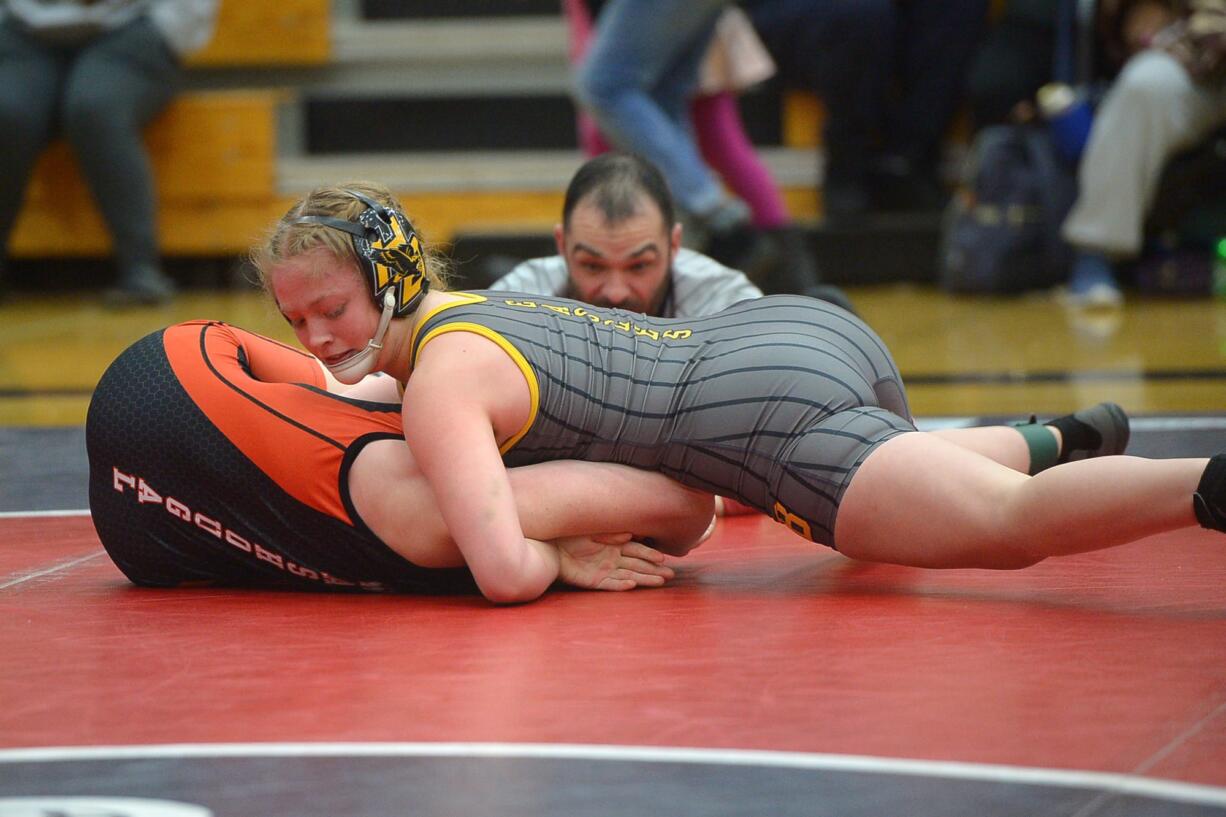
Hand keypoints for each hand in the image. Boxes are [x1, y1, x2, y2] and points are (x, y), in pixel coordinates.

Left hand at [555, 532, 674, 590]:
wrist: (550, 544)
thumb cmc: (572, 533)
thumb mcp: (594, 530)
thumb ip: (611, 533)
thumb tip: (630, 534)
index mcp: (615, 545)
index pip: (637, 550)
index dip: (650, 554)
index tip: (663, 558)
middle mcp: (613, 559)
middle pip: (638, 565)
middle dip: (654, 570)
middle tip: (670, 575)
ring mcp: (605, 571)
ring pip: (629, 576)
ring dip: (644, 579)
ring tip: (660, 582)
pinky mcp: (594, 581)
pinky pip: (611, 584)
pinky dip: (622, 585)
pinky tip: (633, 585)